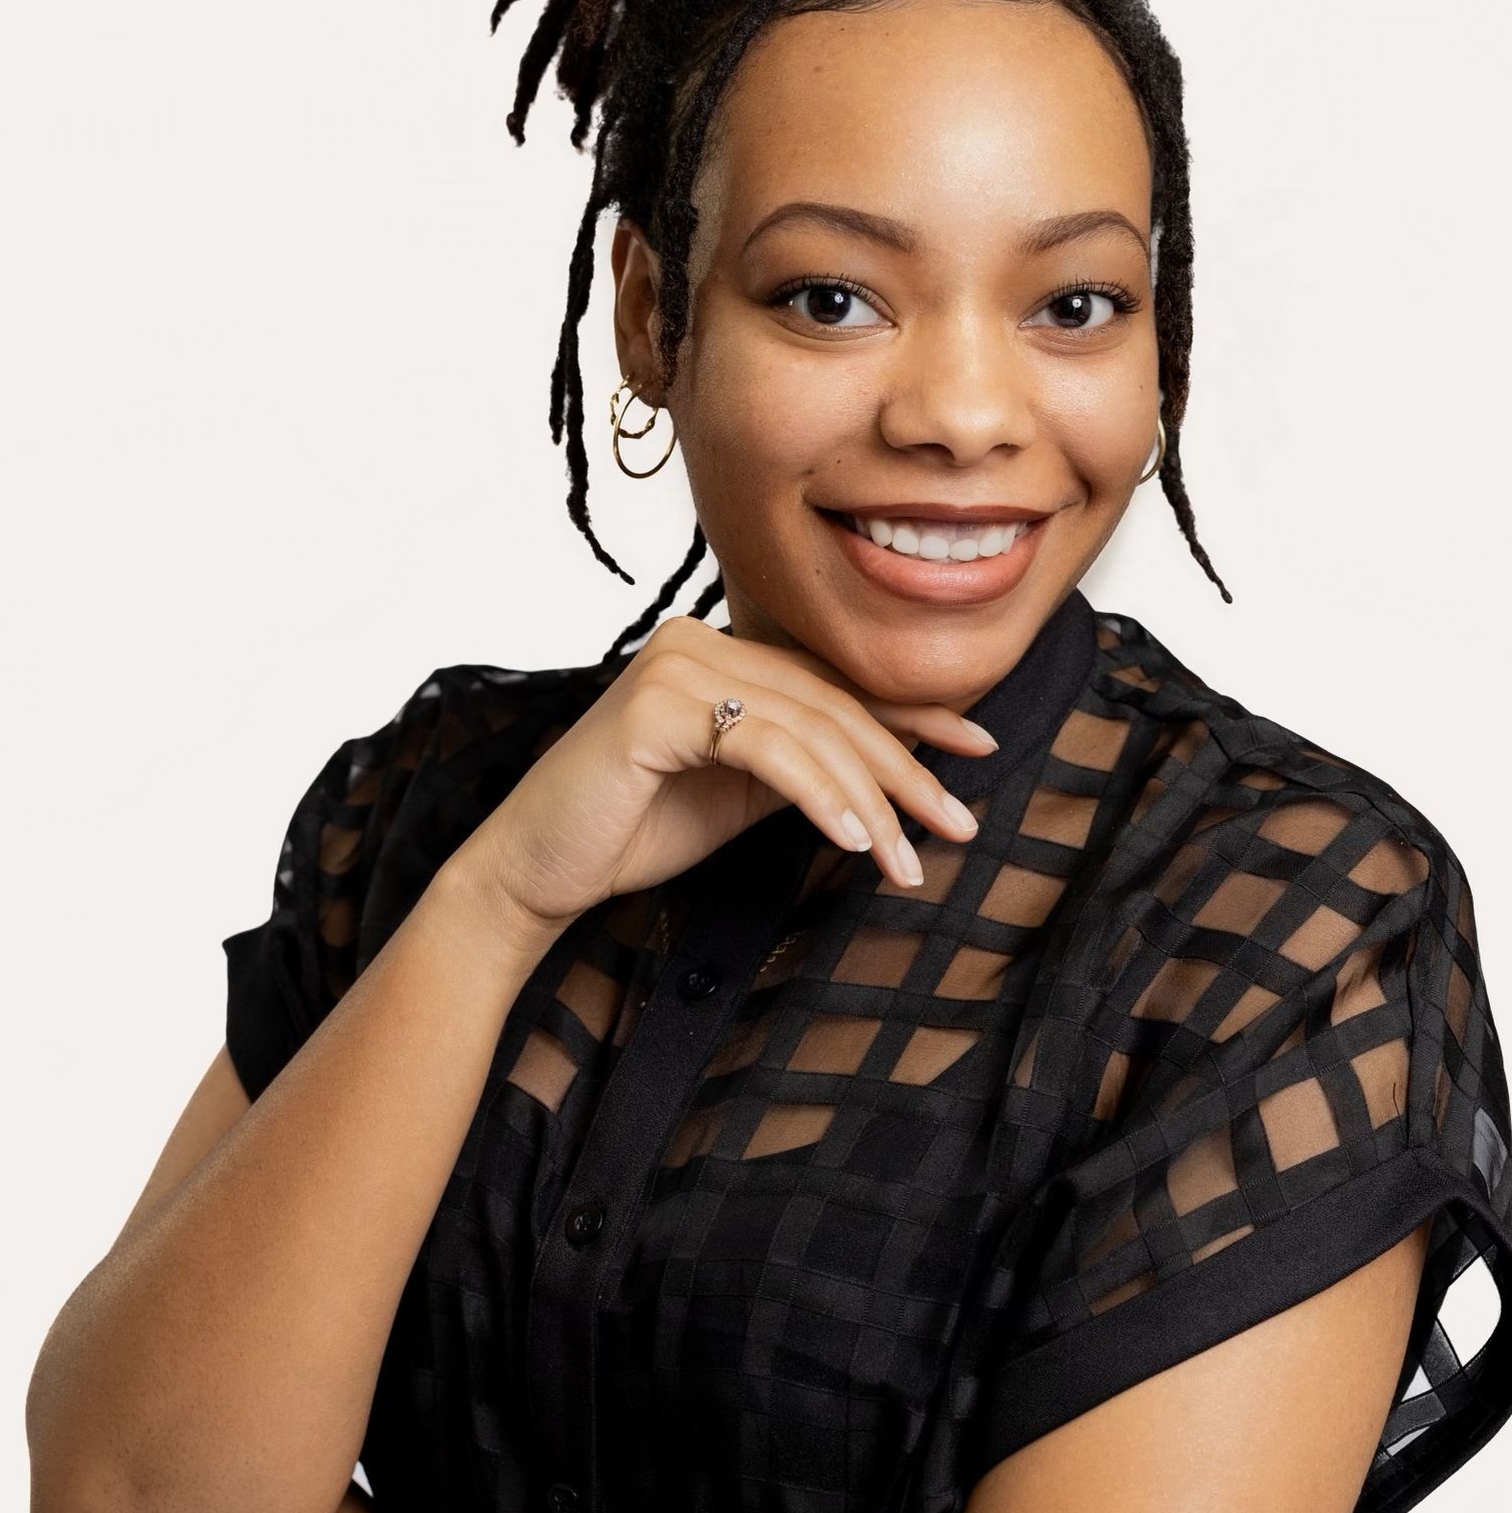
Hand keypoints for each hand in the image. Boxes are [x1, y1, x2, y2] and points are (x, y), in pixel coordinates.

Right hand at [449, 616, 997, 935]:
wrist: (536, 871)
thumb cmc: (630, 832)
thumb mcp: (740, 794)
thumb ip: (804, 765)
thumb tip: (893, 767)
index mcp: (715, 650)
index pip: (830, 682)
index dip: (911, 717)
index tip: (975, 754)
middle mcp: (695, 641)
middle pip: (830, 705)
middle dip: (904, 770)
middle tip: (958, 824)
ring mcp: (674, 666)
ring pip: (809, 729)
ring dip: (871, 801)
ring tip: (905, 862)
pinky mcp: (657, 708)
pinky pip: (766, 749)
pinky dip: (819, 796)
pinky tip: (853, 842)